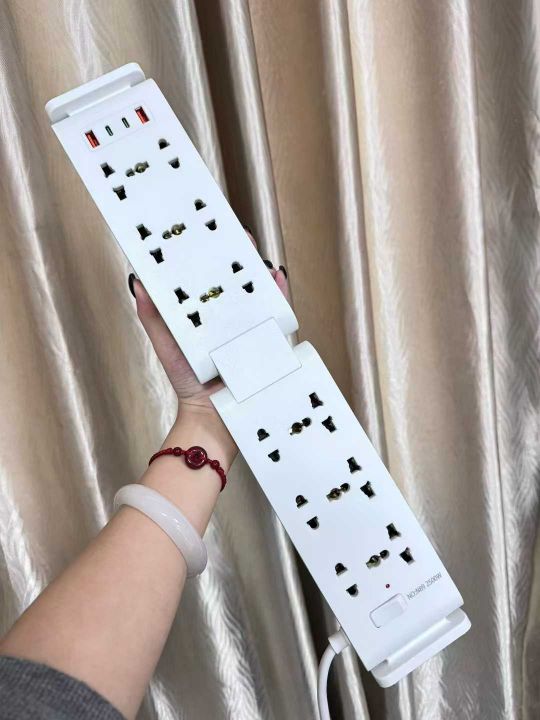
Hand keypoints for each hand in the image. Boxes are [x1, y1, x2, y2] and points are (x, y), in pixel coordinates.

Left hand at [129, 230, 289, 415]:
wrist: (212, 415)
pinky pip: (279, 314)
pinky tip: (275, 278)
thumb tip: (138, 282)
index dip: (209, 254)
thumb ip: (153, 316)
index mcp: (208, 315)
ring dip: (259, 270)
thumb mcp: (166, 345)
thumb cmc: (188, 381)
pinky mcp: (269, 340)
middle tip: (236, 234)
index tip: (205, 232)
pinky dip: (280, 294)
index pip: (210, 279)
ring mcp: (252, 327)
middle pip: (237, 280)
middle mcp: (232, 317)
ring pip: (260, 292)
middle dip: (238, 255)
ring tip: (253, 252)